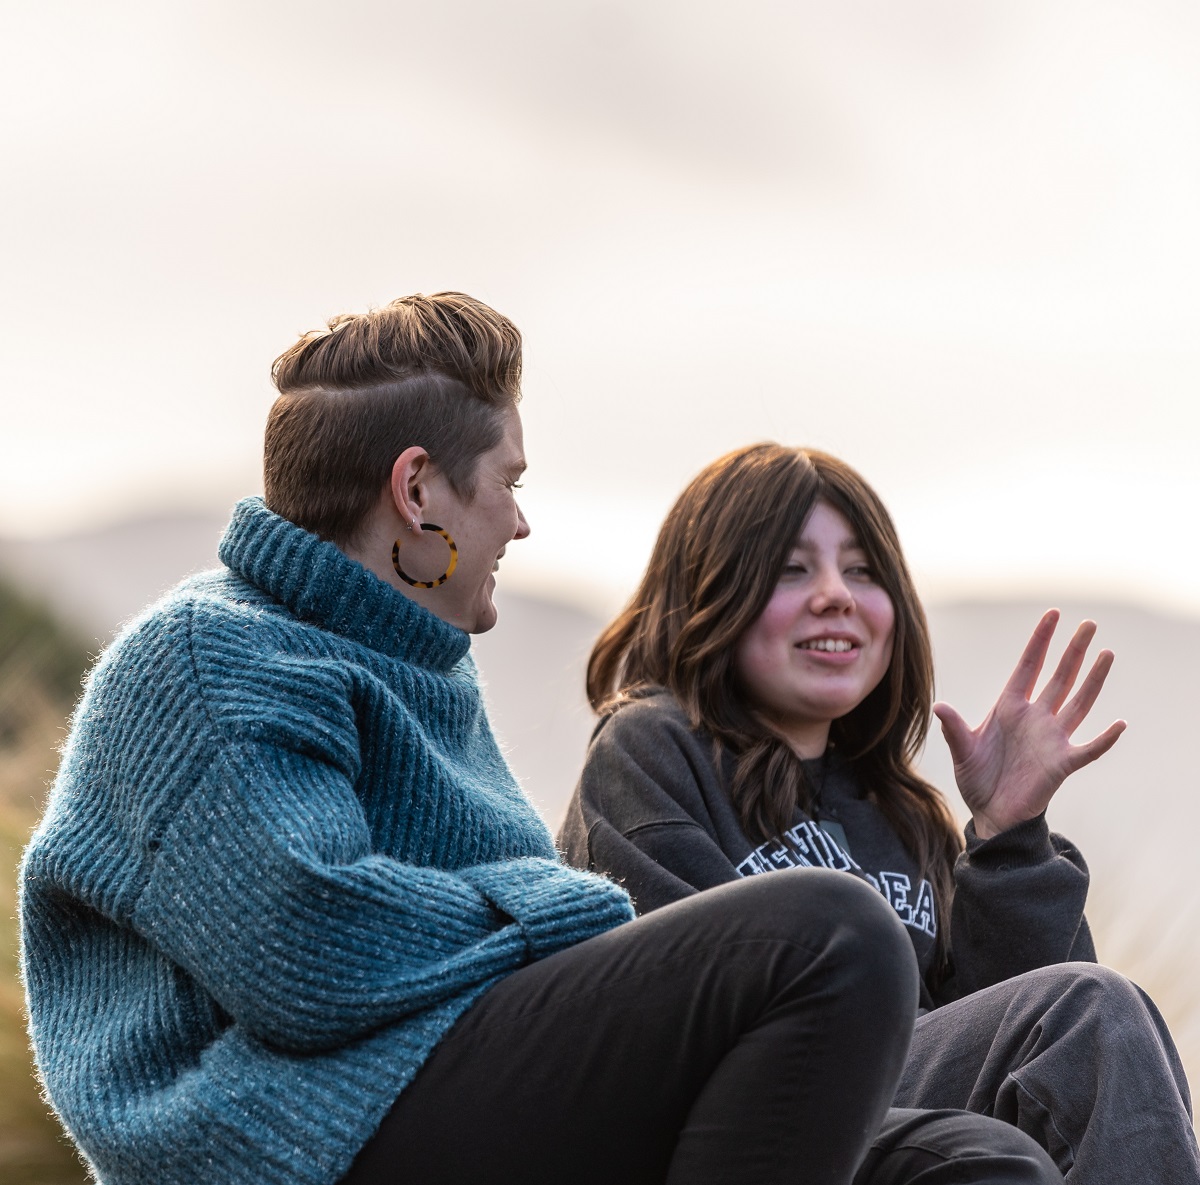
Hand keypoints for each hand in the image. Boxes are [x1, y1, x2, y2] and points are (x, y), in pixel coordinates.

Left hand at [932, 609, 1125, 838]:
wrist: (990, 813)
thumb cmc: (976, 778)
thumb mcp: (962, 750)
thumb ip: (955, 728)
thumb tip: (940, 706)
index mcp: (1009, 707)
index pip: (1028, 666)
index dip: (1040, 641)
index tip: (1053, 614)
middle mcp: (1035, 717)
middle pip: (1059, 677)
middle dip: (1073, 650)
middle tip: (1090, 624)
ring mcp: (1051, 738)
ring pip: (1078, 702)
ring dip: (1093, 680)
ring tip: (1107, 653)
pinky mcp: (1062, 763)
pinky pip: (1089, 748)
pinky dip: (1105, 739)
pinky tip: (1120, 724)